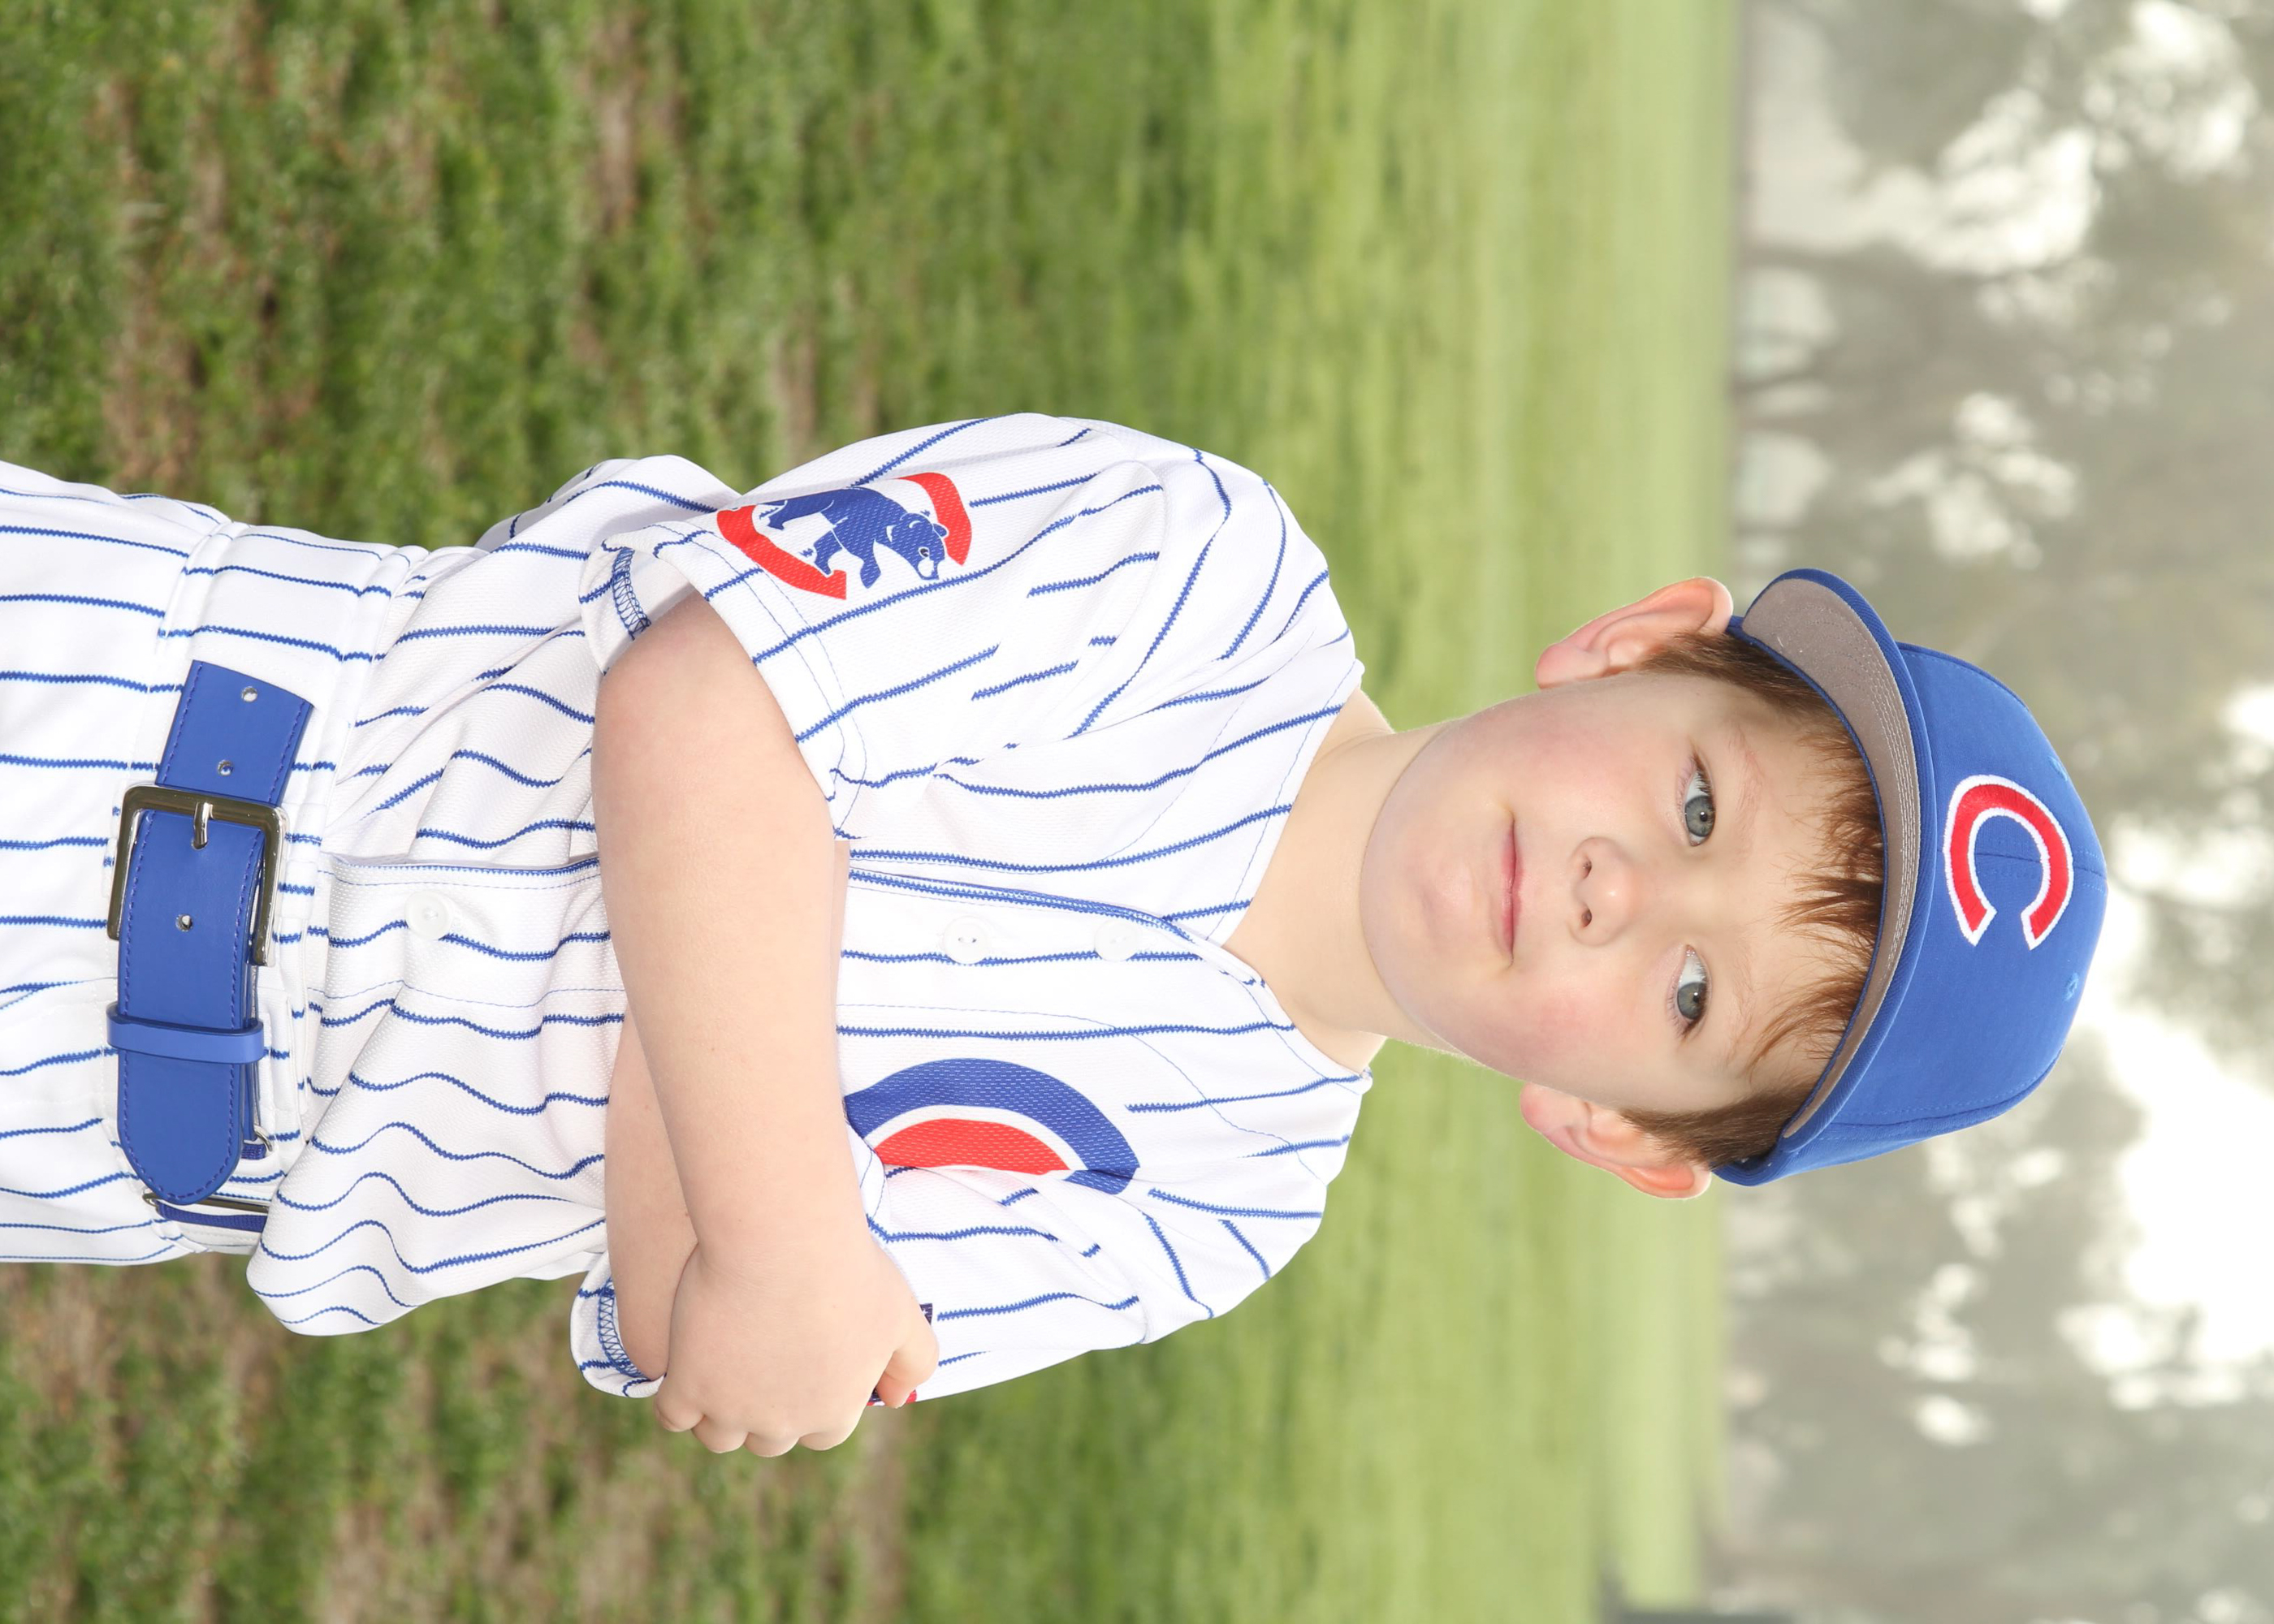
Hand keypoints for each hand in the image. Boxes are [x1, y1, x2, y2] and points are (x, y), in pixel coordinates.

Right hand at [651, 1234, 937, 1455]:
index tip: (801, 1370)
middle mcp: (784, 1424)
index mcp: (834, 1412)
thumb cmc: (847, 1268)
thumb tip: (896, 1400)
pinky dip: (677, 1400)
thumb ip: (914, 1361)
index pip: (822, 1434)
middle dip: (766, 1411)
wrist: (784, 1239)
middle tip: (758, 1366)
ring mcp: (732, 1411)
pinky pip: (673, 1415)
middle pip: (769, 1439)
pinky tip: (683, 1369)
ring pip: (718, 1436)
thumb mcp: (902, 1314)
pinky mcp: (687, 1387)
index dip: (813, 1402)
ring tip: (718, 1373)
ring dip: (719, 1413)